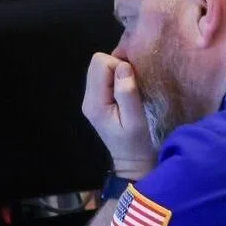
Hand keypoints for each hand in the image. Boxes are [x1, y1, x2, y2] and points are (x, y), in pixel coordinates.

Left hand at [82, 53, 156, 180]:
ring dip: (118, 73)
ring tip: (131, 89)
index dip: (120, 66)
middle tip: (132, 85)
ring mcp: (91, 98)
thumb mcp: (136, 120)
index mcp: (95, 103)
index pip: (101, 64)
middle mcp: (88, 98)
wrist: (133, 163)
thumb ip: (127, 93)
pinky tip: (127, 92)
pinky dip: (117, 78)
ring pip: (101, 67)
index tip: (133, 83)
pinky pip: (105, 76)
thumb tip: (123, 66)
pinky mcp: (98, 99)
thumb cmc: (137, 144)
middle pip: (98, 62)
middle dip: (118, 67)